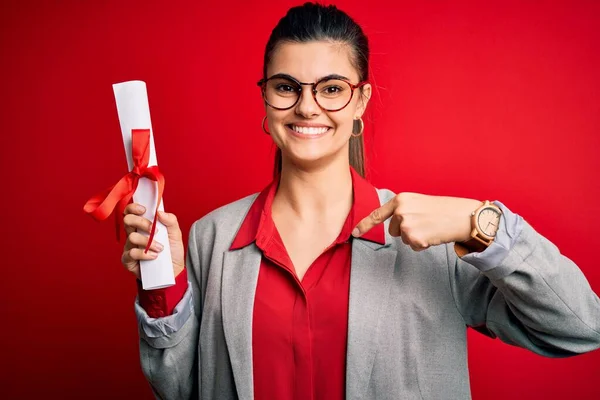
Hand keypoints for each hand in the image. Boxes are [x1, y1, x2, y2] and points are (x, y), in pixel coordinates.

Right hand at [121, 203, 184, 278]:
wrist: (173, 271)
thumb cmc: (172, 251)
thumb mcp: (176, 234)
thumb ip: (171, 221)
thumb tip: (160, 212)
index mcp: (143, 224)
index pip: (131, 211)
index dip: (134, 207)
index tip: (144, 209)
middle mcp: (134, 233)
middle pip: (127, 220)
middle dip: (141, 222)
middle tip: (154, 230)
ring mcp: (129, 246)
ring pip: (131, 237)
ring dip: (148, 242)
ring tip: (160, 248)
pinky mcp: (128, 260)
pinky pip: (131, 253)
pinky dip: (144, 254)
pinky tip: (154, 257)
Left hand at [353, 192, 480, 250]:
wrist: (462, 216)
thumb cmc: (443, 209)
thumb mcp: (419, 203)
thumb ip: (403, 211)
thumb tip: (393, 226)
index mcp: (401, 199)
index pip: (377, 214)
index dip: (364, 225)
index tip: (353, 234)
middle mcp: (401, 211)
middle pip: (393, 231)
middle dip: (406, 230)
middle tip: (425, 222)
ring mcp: (406, 224)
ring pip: (403, 239)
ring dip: (415, 237)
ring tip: (430, 227)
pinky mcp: (414, 238)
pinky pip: (413, 246)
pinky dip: (422, 244)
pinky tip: (433, 235)